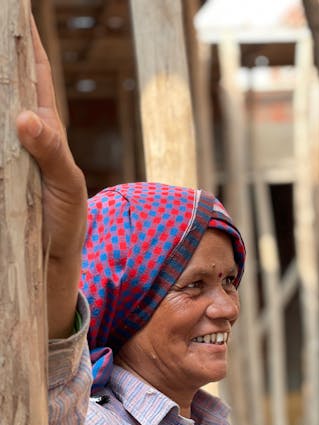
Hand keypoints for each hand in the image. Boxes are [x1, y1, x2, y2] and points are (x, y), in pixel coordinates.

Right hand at [16, 17, 87, 338]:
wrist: (53, 260)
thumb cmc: (68, 220)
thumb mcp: (67, 184)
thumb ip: (51, 152)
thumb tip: (26, 117)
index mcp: (46, 126)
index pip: (36, 71)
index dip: (26, 37)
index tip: (16, 6)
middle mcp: (19, 130)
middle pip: (5, 81)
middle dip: (0, 53)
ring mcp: (4, 151)